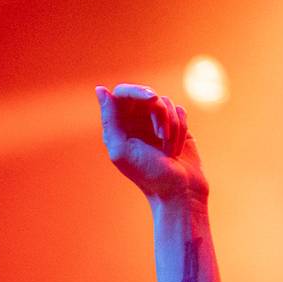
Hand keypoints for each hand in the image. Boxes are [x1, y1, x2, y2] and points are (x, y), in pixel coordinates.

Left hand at [96, 83, 208, 203]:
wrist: (180, 191)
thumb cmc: (148, 175)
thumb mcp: (122, 150)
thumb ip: (109, 121)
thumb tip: (101, 90)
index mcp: (118, 127)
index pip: (123, 93)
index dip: (137, 91)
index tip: (152, 98)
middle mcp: (136, 122)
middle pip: (147, 95)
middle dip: (159, 113)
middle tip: (162, 135)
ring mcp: (157, 123)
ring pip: (166, 102)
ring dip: (171, 126)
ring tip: (169, 150)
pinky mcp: (177, 125)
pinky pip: (180, 110)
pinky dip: (181, 127)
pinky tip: (177, 148)